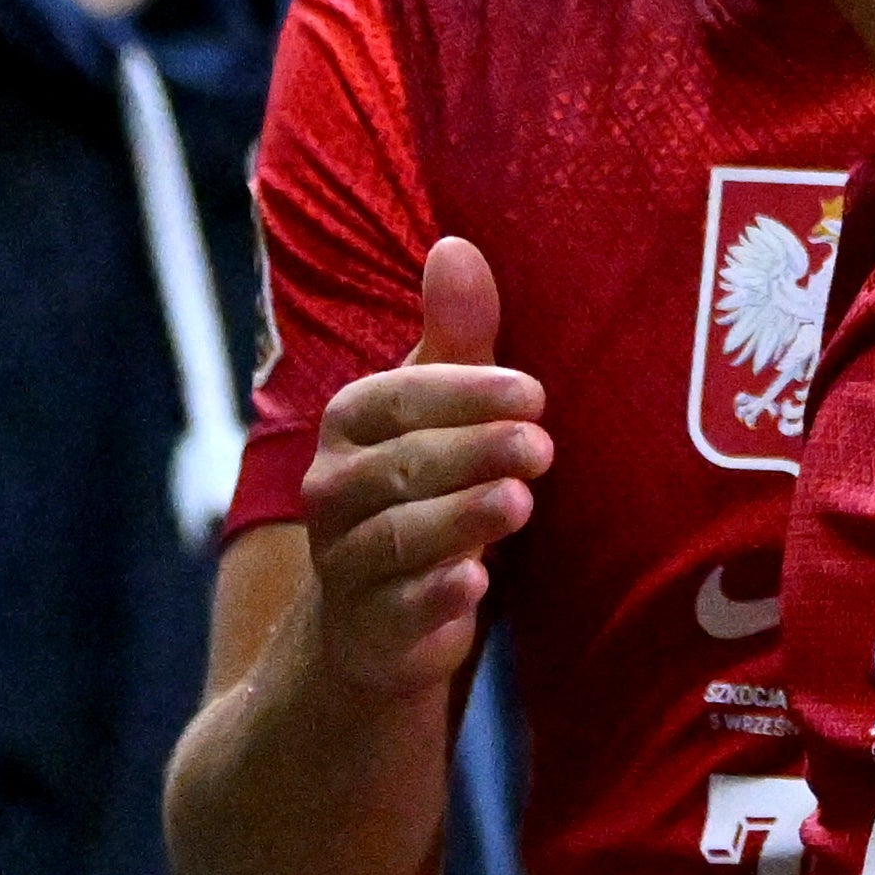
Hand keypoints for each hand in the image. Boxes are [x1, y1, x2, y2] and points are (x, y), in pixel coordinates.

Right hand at [296, 239, 544, 700]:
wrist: (382, 616)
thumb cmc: (428, 485)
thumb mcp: (446, 409)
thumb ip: (457, 336)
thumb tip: (457, 244)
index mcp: (352, 424)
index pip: (398, 399)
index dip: (464, 393)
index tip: (533, 391)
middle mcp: (333, 489)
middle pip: (401, 466)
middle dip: (473, 452)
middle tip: (541, 445)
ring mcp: (345, 563)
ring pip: (395, 536)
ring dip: (458, 518)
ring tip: (520, 503)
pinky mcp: (369, 629)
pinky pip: (395, 610)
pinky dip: (432, 597)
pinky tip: (474, 583)